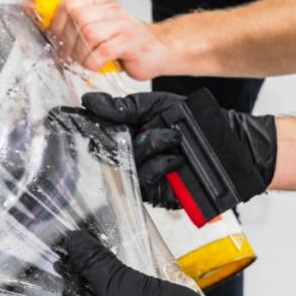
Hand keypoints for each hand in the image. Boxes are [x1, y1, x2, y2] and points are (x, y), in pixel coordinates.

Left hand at [48, 0, 167, 79]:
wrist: (157, 49)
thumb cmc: (124, 43)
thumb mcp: (99, 29)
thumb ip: (77, 28)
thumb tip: (50, 36)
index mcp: (98, 3)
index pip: (67, 4)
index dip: (57, 25)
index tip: (57, 42)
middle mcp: (110, 9)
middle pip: (76, 18)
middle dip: (68, 42)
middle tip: (72, 56)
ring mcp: (121, 24)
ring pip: (88, 33)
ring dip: (81, 54)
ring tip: (86, 61)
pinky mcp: (130, 42)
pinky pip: (104, 51)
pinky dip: (95, 62)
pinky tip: (98, 66)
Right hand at [81, 89, 277, 207]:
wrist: (230, 145)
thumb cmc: (198, 124)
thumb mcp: (159, 106)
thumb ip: (125, 107)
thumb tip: (91, 101)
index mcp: (127, 132)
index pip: (96, 131)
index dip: (81, 125)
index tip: (65, 116)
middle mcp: (130, 155)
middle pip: (105, 150)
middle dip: (122, 136)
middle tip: (141, 125)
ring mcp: (141, 176)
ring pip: (127, 164)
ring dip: (151, 146)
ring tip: (174, 138)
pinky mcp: (155, 194)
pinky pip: (144, 179)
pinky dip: (160, 164)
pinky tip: (176, 158)